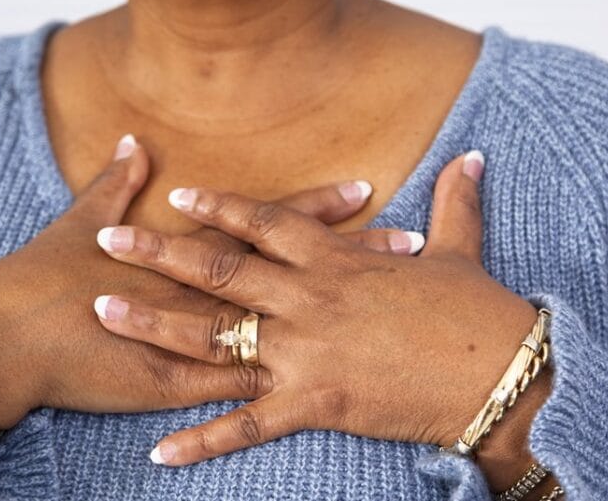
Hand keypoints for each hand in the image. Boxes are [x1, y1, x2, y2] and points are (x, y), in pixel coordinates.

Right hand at [0, 135, 416, 433]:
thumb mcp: (84, 221)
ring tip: (396, 321)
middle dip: (356, 262)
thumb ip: (116, 185)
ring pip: (288, 334)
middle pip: (296, 275)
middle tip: (412, 246)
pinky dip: (284, 394)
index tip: (364, 190)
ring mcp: (200, 342)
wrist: (11, 338)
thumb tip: (130, 144)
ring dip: (341, 330)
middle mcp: (208, 294)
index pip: (268, 224)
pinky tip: (338, 395)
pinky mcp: (180, 387)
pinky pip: (242, 398)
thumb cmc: (45, 276)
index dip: (318, 208)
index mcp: (190, 251)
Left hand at [93, 151, 546, 488]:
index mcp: (337, 261)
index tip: (178, 197)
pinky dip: (201, 439)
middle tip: (107, 244)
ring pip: (216, 338)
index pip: (266, 223)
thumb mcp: (462, 251)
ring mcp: (306, 353)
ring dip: (156, 326)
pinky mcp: (315, 404)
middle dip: (159, 254)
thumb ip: (454, 204)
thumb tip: (471, 158)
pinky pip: (246, 424)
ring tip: (105, 315)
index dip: (220, 207)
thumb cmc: (480, 312)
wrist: (502, 376)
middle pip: (220, 272)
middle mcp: (309, 300)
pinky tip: (160, 449)